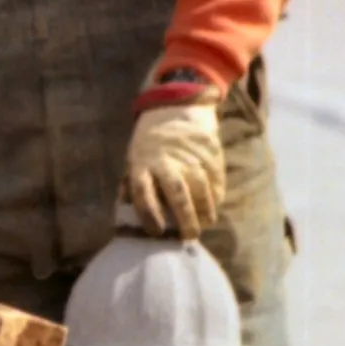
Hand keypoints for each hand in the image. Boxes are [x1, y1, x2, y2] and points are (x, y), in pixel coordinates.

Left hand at [126, 91, 224, 240]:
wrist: (173, 109)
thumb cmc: (149, 145)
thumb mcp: (133, 161)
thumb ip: (132, 186)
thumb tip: (128, 213)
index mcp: (141, 164)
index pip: (142, 193)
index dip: (149, 214)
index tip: (156, 232)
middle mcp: (166, 160)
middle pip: (177, 191)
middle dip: (185, 217)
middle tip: (190, 236)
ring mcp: (189, 154)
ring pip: (200, 185)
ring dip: (205, 208)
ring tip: (206, 223)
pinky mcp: (209, 149)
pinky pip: (215, 176)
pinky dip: (216, 193)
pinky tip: (215, 205)